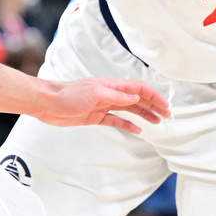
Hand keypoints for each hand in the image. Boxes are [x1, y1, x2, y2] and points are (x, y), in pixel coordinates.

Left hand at [33, 77, 170, 133]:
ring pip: (129, 110)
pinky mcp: (96, 116)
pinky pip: (117, 120)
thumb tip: (135, 98)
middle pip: (137, 99)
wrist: (48, 104)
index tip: (165, 105)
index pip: (138, 89)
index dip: (153, 96)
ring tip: (157, 122)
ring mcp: (104, 105)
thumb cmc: (69, 95)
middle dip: (153, 105)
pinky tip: (137, 130)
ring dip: (144, 114)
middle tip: (166, 114)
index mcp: (112, 86)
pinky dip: (128, 124)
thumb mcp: (94, 93)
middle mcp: (110, 94)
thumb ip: (116, 96)